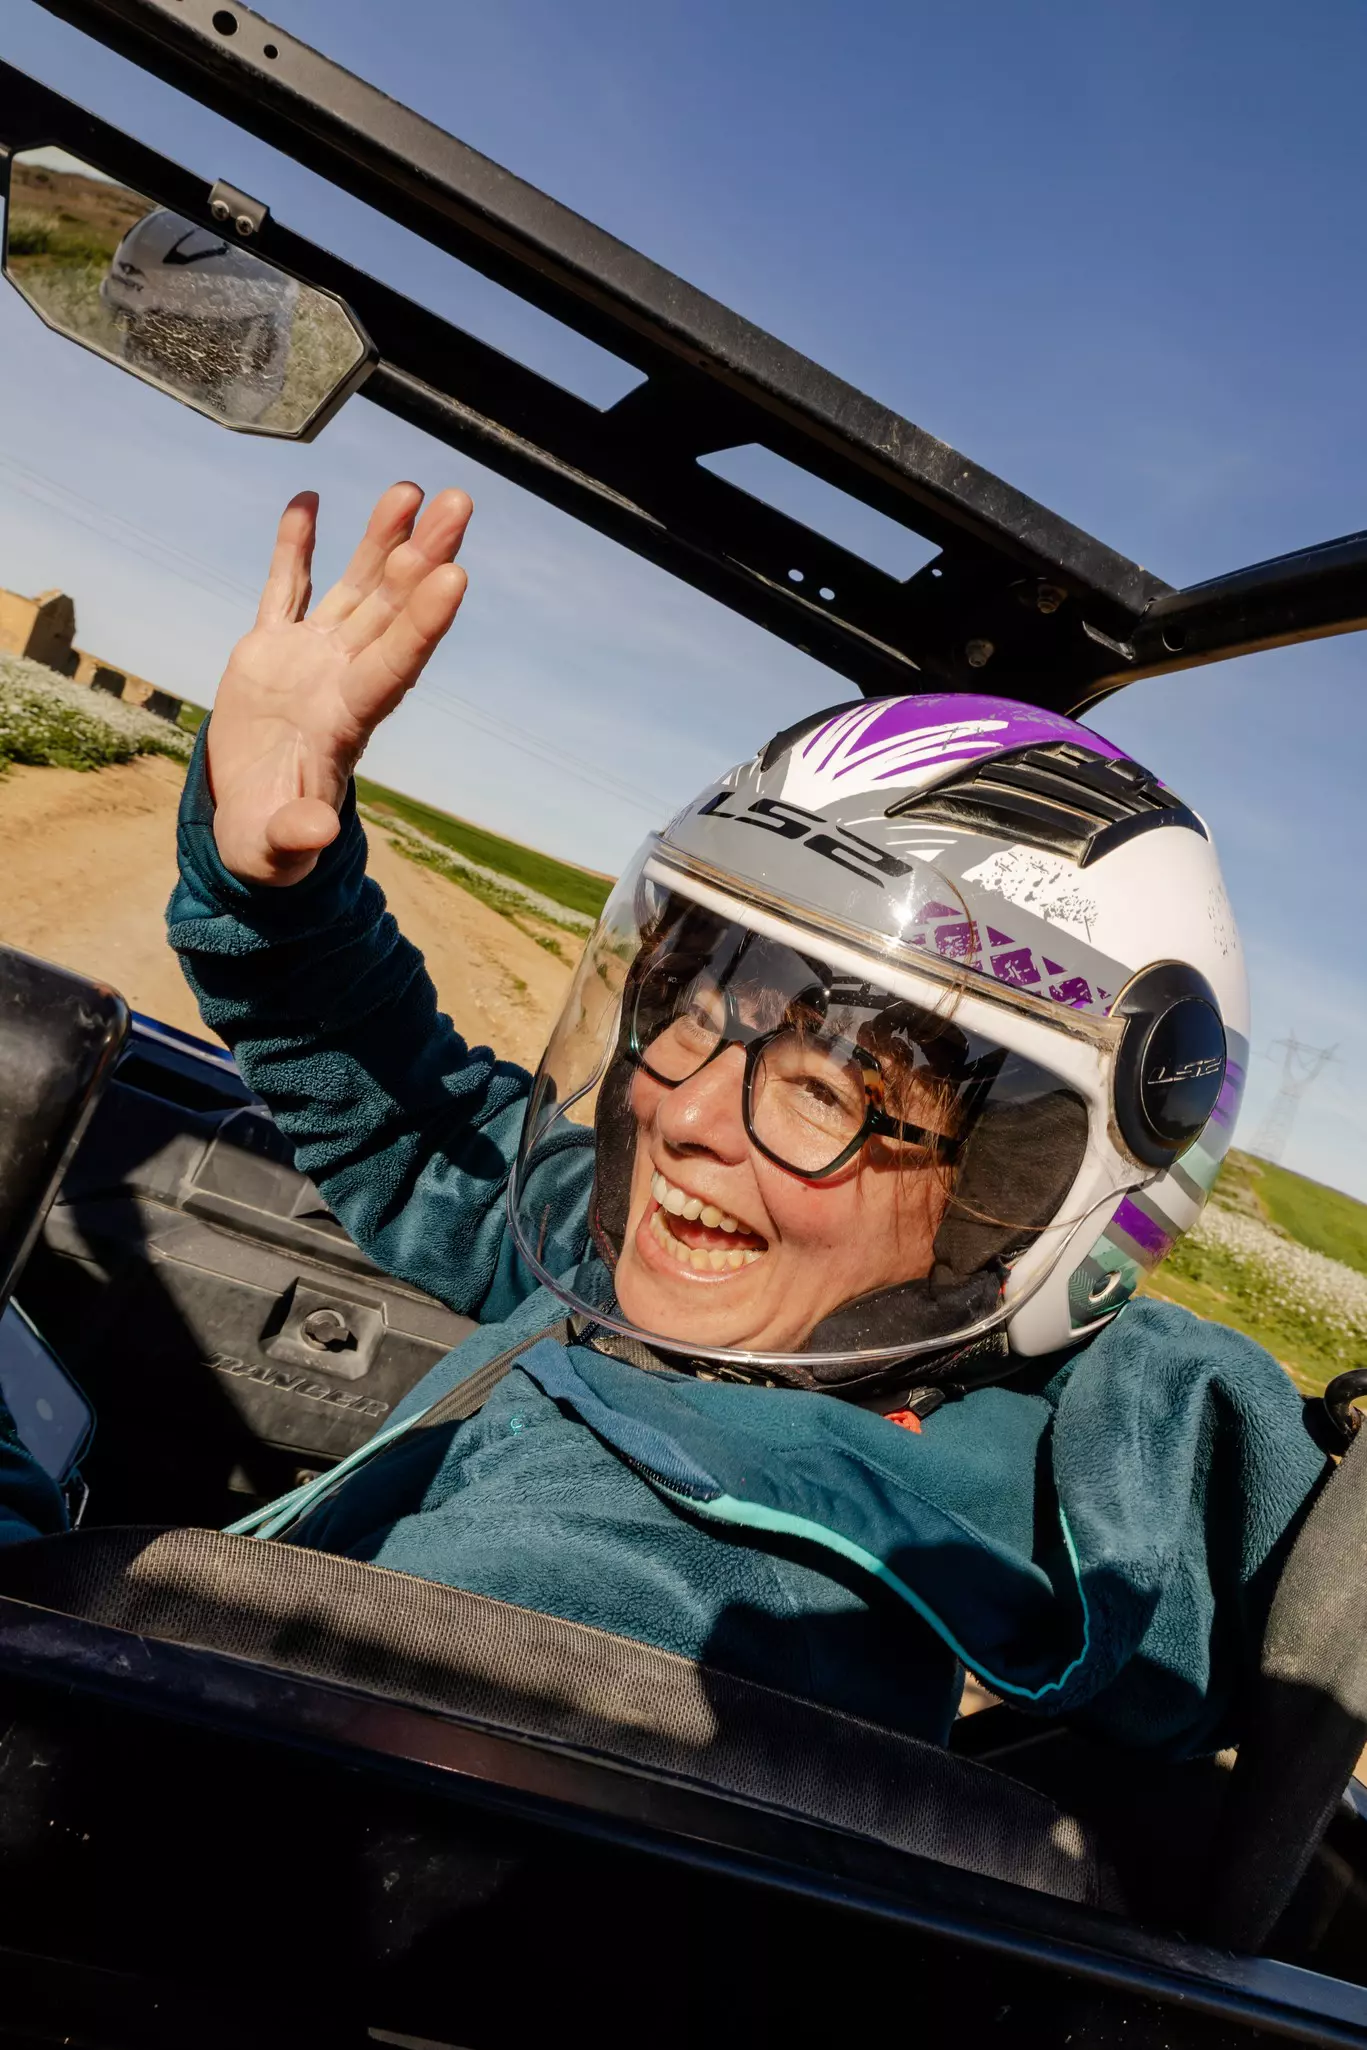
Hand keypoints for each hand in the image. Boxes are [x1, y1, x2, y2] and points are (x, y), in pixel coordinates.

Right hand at [207, 481, 470, 884]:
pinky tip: (309, 500)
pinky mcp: (268, 651)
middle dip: (423, 559)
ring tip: (409, 491)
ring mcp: (308, 661)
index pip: (393, 666)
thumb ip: (296, 838)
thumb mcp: (276, 849)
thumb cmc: (269, 844)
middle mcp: (340, 681)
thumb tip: (316, 831)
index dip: (423, 624)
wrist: (252, 825)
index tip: (455, 577)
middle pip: (389, 612)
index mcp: (345, 725)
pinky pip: (285, 590)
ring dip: (381, 541)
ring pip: (353, 590)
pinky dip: (295, 548)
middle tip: (458, 505)